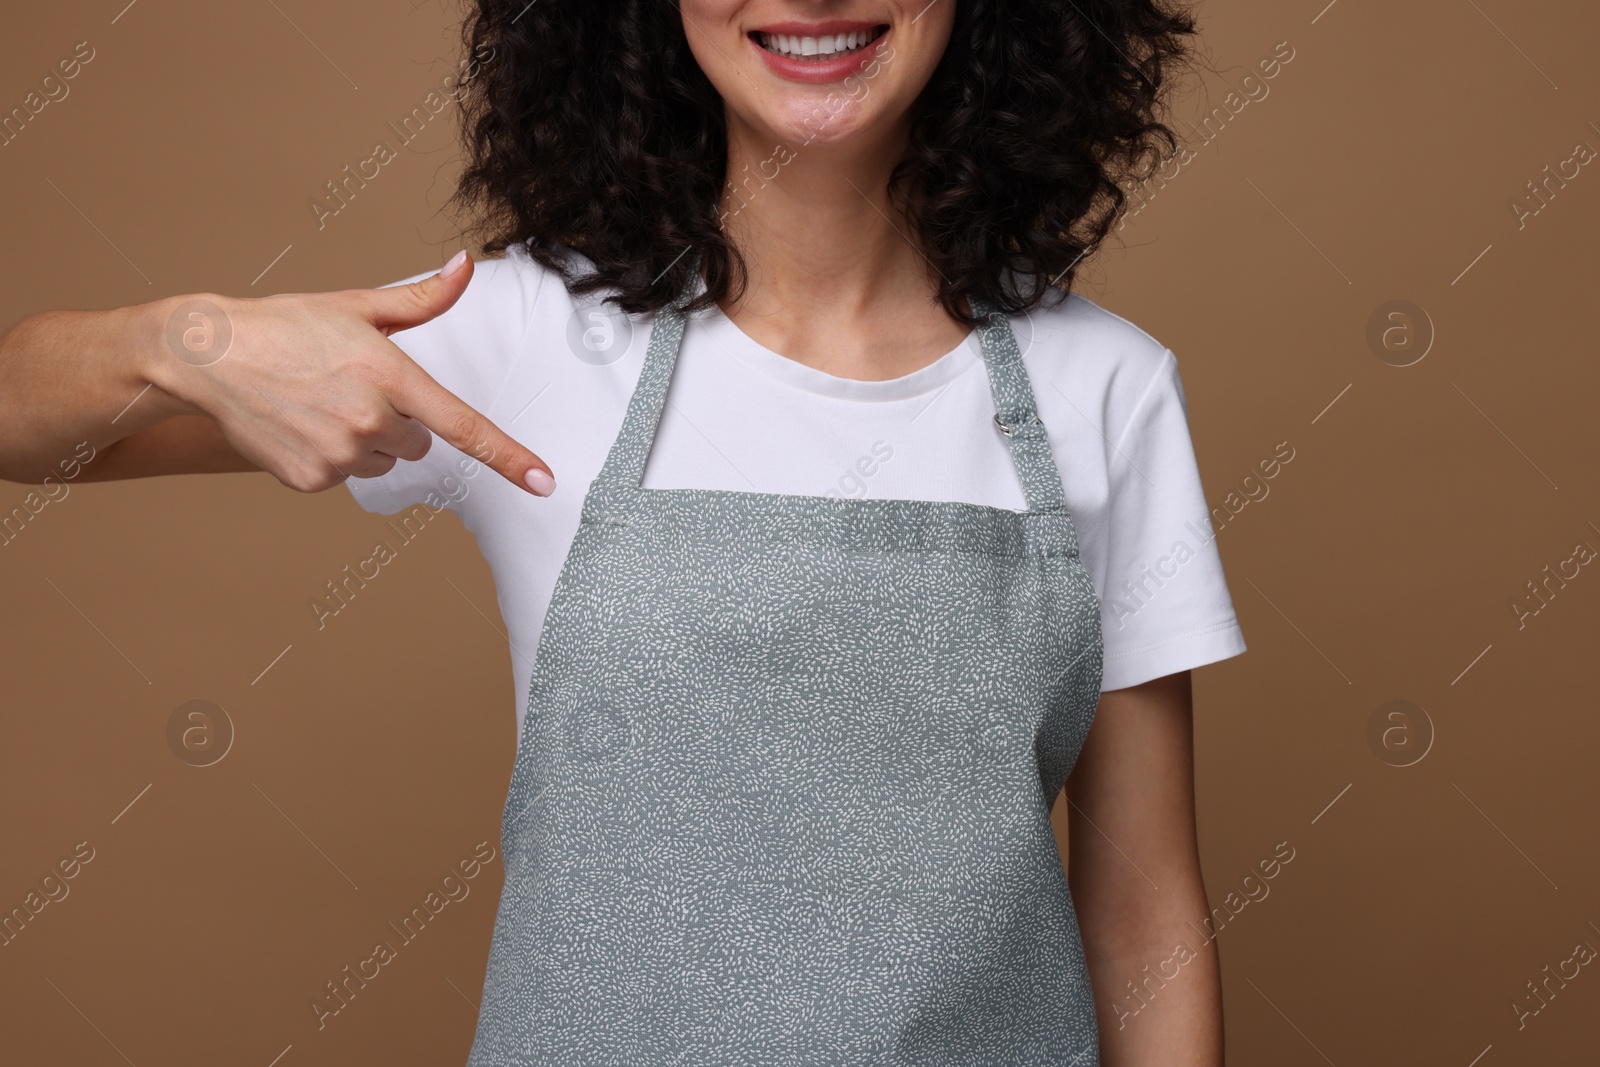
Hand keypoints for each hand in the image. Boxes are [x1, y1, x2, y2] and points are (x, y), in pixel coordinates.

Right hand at [144, 251, 554, 495]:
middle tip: (349, 387)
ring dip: (364, 439)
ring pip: (384, 461)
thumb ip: (422, 298)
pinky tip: (300, 425)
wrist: (207, 355)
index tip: (545, 482)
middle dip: (397, 420)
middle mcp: (369, 420)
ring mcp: (339, 455)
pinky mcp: (311, 481)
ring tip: (319, 404)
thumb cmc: (286, 326)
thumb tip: (466, 266)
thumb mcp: (356, 306)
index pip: (463, 425)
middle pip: (420, 442)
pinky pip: (346, 476)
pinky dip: (331, 456)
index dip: (509, 456)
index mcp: (390, 375)